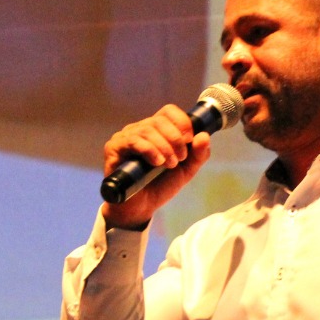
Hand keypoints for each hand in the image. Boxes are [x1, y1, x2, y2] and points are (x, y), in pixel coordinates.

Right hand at [99, 104, 211, 228]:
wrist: (141, 207)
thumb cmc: (160, 185)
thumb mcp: (186, 170)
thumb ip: (198, 154)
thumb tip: (204, 136)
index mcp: (157, 130)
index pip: (169, 111)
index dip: (182, 122)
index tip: (190, 140)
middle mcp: (140, 129)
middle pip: (160, 120)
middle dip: (176, 139)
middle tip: (180, 159)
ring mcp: (126, 137)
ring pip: (148, 130)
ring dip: (164, 147)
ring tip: (169, 164)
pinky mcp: (114, 148)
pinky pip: (133, 140)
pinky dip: (149, 150)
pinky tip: (157, 162)